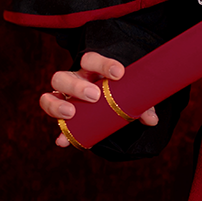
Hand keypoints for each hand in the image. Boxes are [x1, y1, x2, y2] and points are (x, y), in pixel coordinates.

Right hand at [40, 52, 156, 147]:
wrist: (111, 100)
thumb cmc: (119, 91)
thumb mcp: (130, 94)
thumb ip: (142, 104)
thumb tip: (151, 120)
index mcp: (91, 70)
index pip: (91, 59)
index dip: (103, 64)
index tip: (119, 73)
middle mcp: (73, 80)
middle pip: (63, 76)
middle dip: (77, 86)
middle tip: (94, 96)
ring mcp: (64, 97)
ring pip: (50, 95)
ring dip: (58, 105)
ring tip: (72, 114)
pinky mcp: (62, 115)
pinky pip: (55, 123)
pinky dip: (60, 132)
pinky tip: (63, 141)